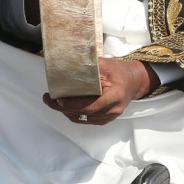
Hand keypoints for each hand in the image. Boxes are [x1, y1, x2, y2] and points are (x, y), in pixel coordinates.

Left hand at [41, 58, 159, 125]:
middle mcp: (113, 109)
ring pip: (83, 119)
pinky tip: (65, 107)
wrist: (135, 81)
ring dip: (66, 112)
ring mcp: (110, 117)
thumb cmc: (120, 71)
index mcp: (115, 96)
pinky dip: (74, 114)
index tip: (59, 99)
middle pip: (84, 114)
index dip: (73, 104)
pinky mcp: (106, 119)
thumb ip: (89, 66)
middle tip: (48, 99)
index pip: (91, 106)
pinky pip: (87, 120)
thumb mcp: (106, 64)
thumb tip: (69, 63)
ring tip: (53, 102)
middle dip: (63, 108)